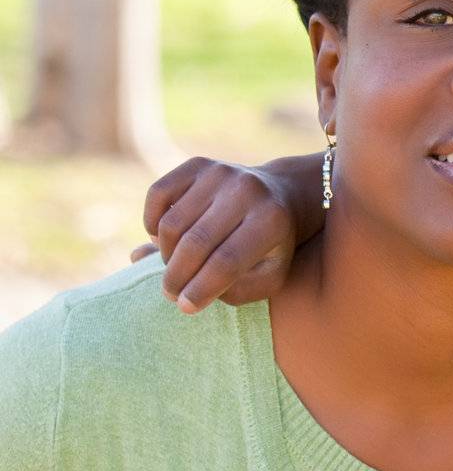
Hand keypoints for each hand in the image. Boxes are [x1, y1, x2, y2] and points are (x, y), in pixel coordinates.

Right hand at [140, 155, 313, 312]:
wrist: (282, 196)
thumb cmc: (271, 247)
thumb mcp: (268, 276)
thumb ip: (231, 291)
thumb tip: (180, 294)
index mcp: (272, 221)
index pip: (226, 262)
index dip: (200, 289)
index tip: (185, 306)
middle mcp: (247, 190)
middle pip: (195, 244)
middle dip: (176, 277)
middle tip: (171, 293)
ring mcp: (221, 173)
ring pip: (172, 224)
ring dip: (165, 253)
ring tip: (177, 266)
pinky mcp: (199, 164)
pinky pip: (158, 194)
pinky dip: (152, 221)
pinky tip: (163, 238)